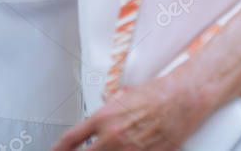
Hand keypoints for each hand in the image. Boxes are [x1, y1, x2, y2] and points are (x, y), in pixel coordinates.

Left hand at [52, 76, 209, 150]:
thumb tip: (100, 120)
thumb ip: (107, 109)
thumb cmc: (154, 94)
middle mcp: (114, 136)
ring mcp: (131, 149)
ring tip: (106, 149)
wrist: (181, 99)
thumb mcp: (121, 96)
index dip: (59, 149)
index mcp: (103, 118)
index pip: (71, 139)